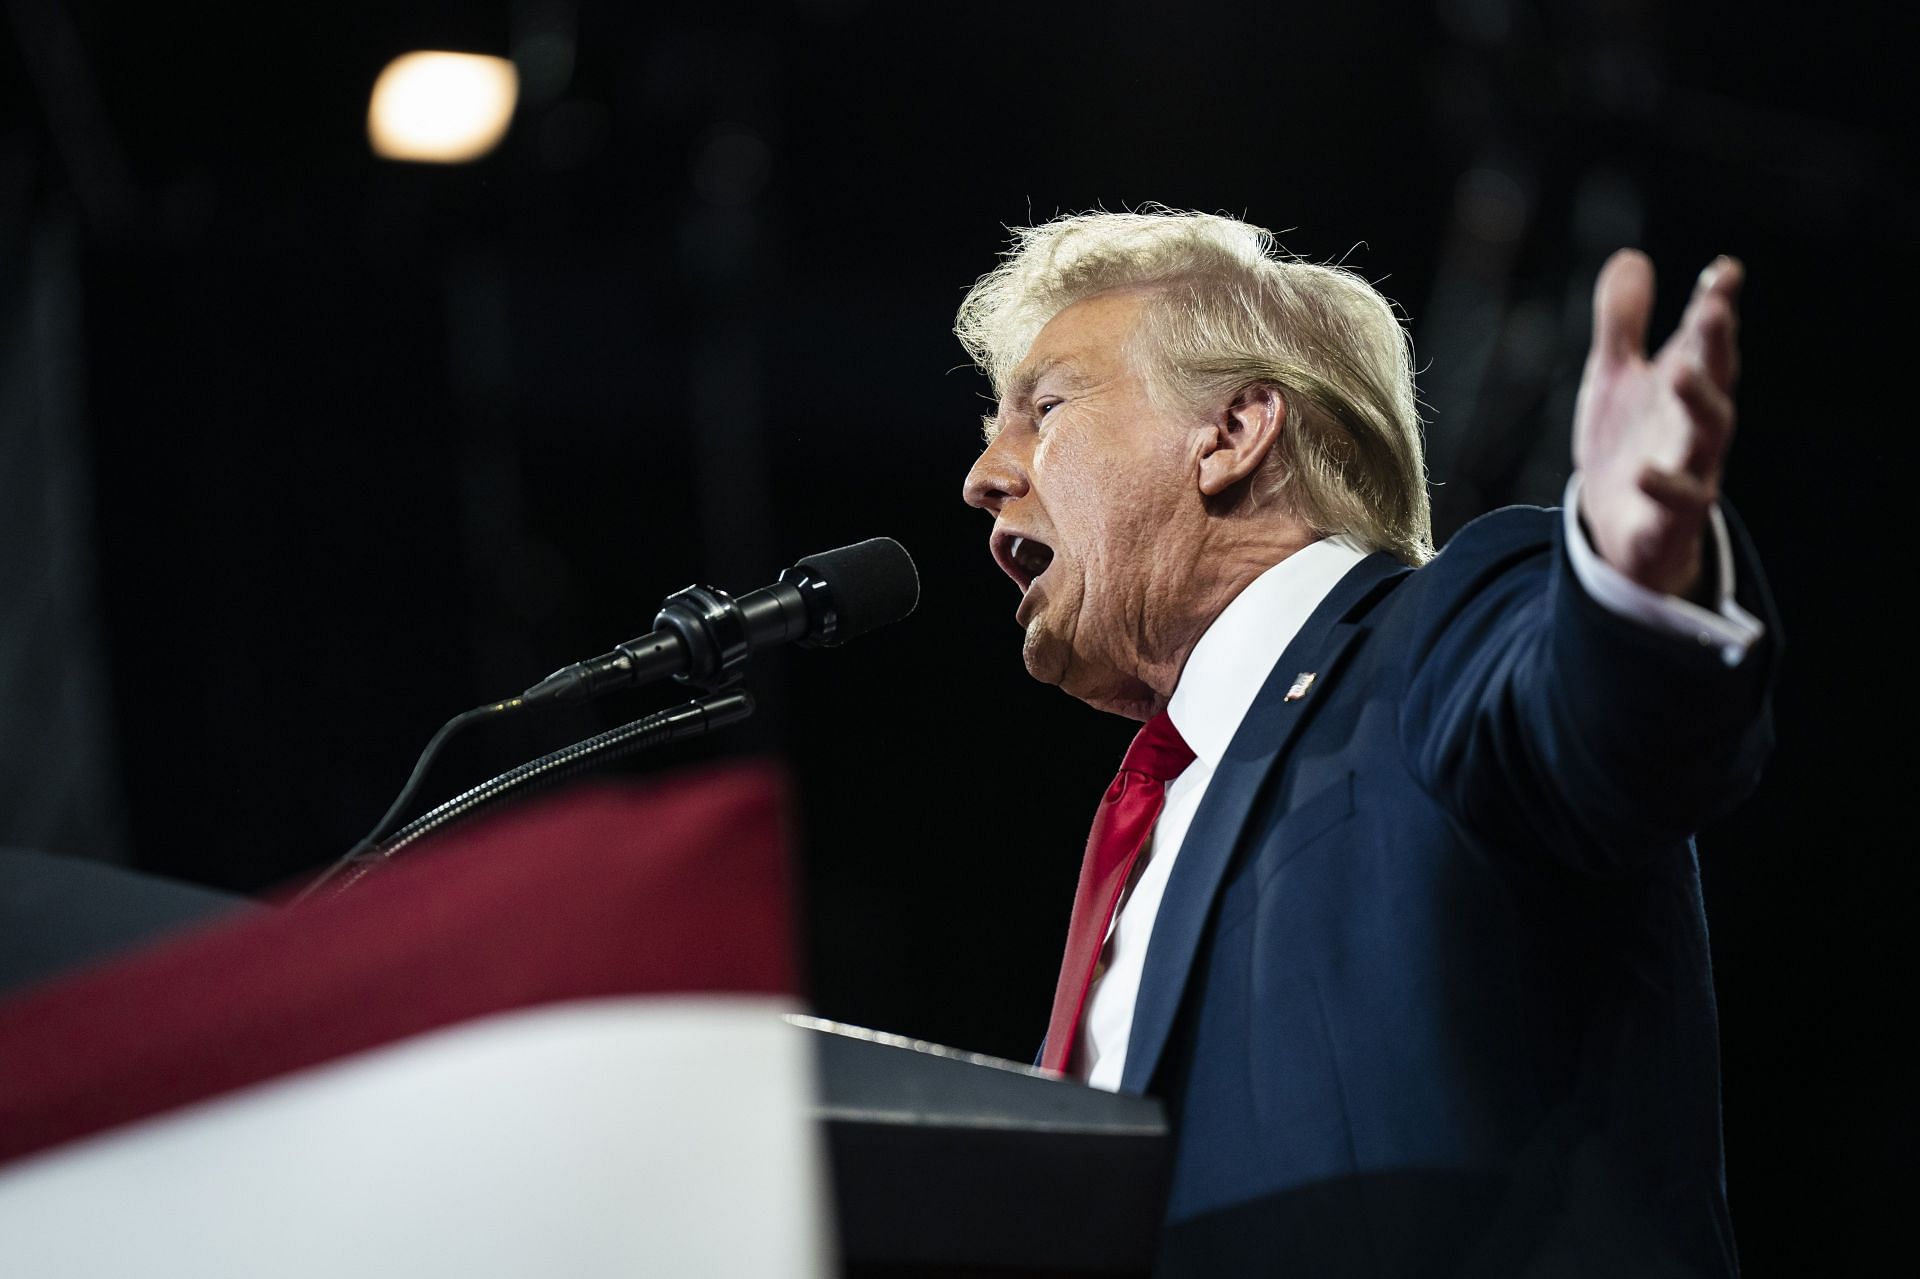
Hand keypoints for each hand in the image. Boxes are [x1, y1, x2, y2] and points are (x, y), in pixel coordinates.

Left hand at [1573, 249, 1742, 599]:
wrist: (1618, 532)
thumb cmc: (1627, 446)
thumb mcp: (1615, 379)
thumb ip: (1623, 323)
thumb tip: (1632, 258)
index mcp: (1685, 387)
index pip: (1705, 340)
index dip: (1716, 305)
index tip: (1724, 271)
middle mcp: (1694, 426)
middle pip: (1715, 380)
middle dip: (1715, 345)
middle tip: (1713, 309)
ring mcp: (1688, 471)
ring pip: (1706, 438)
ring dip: (1699, 404)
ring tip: (1681, 372)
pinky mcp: (1667, 519)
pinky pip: (1675, 504)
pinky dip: (1665, 488)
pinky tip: (1645, 473)